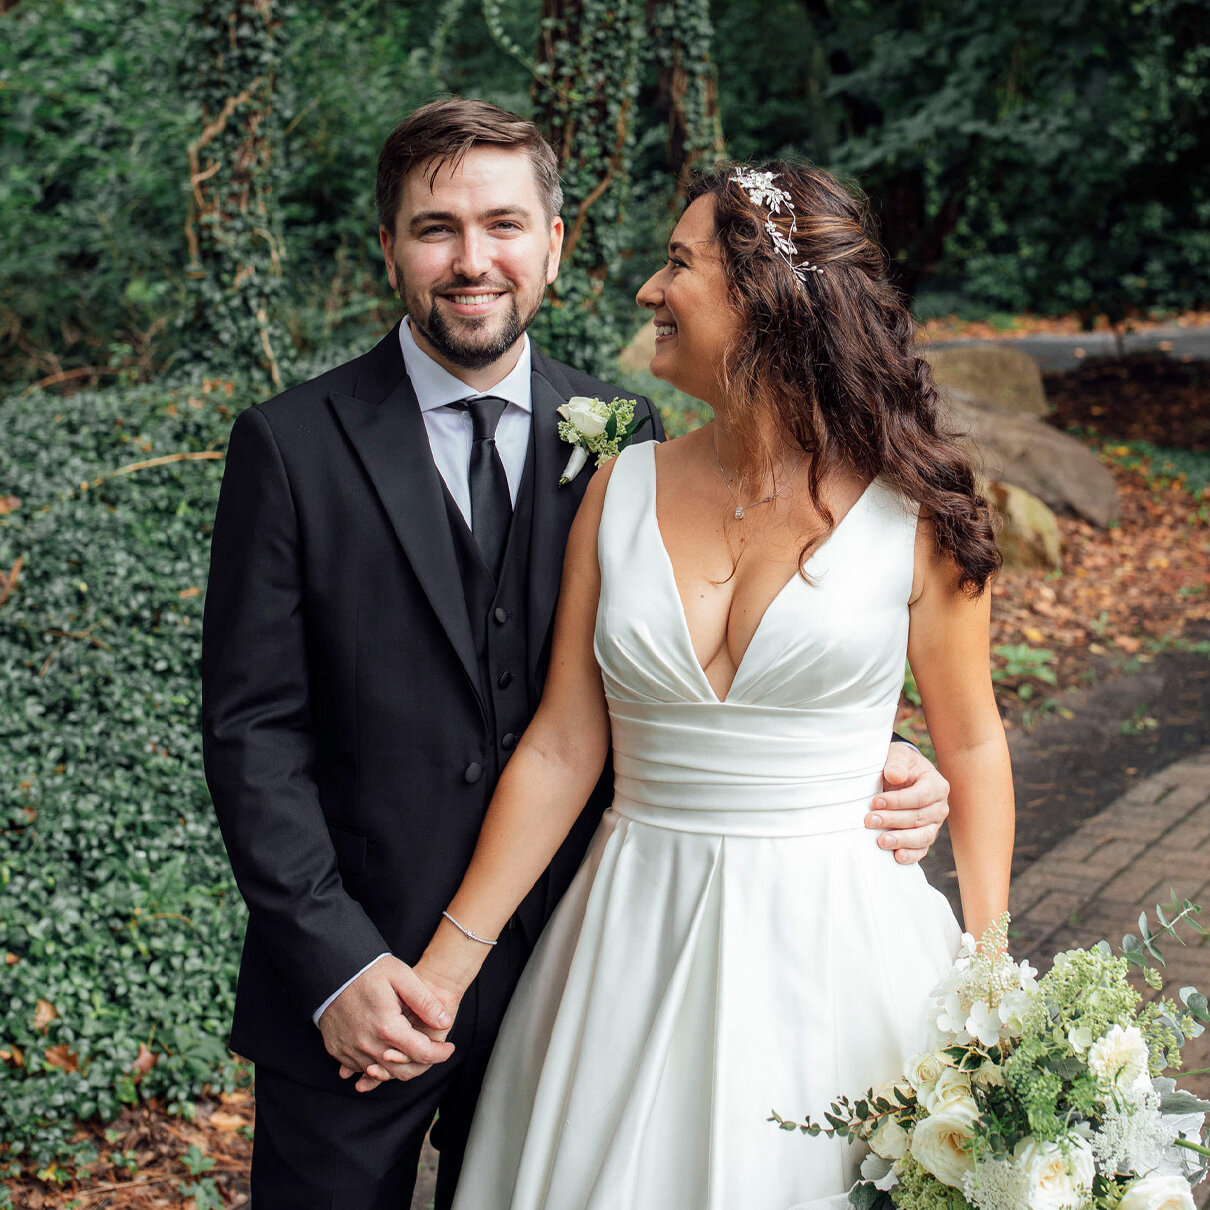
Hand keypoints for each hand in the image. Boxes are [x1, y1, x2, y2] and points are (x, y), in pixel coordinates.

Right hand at [319, 955, 454, 1086]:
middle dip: (422, 1065)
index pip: (422, 1054)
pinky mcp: (336, 1050)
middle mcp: (367, 1045)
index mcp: (387, 1027)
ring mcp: (349, 1050)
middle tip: (432, 1051)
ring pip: (381, 1073)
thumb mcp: (401, 976)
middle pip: (402, 1072)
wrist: (330, 969)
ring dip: (398, 1065)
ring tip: (409, 1047)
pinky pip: (360, 1067)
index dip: (440, 1054)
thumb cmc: (368, 970)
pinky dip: (375, 1063)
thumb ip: (424, 1001)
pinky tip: (384, 1048)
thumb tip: (444, 1022)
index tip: (449, 1048)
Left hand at [864, 741, 948, 863]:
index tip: (876, 802)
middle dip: (893, 820)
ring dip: (902, 840)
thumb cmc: (899, 764)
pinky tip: (897, 856)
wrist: (900, 775)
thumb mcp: (898, 756)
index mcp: (936, 785)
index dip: (898, 801)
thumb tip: (895, 776)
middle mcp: (939, 806)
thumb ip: (897, 763)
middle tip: (870, 821)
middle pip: (919, 817)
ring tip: (881, 841)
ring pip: (923, 836)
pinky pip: (922, 849)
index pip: (921, 796)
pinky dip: (911, 855)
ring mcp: (934, 824)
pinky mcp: (925, 836)